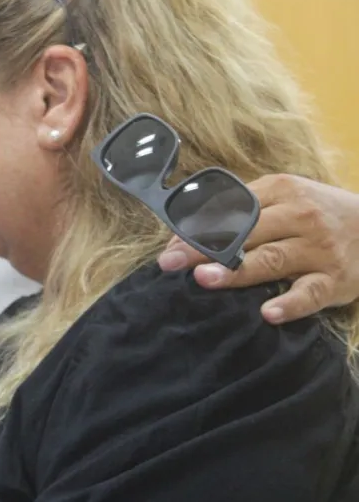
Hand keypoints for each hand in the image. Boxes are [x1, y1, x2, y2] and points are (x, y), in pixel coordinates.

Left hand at [159, 174, 358, 323]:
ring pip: (272, 260)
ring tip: (205, 279)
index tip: (169, 245)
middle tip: (171, 262)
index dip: (197, 227)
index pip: (231, 208)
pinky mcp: (336, 280)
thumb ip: (242, 207)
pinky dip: (289, 304)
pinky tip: (268, 314)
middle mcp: (300, 217)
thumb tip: (187, 230)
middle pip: (245, 233)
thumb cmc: (318, 212)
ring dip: (236, 271)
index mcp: (282, 191)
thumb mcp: (286, 196)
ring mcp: (319, 249)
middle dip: (204, 248)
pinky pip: (310, 293)